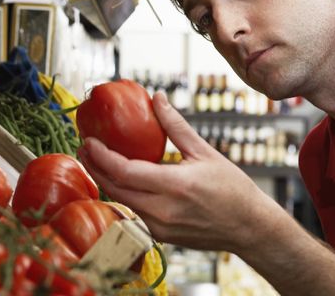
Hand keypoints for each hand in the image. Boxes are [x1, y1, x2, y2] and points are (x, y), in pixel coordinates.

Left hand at [78, 92, 282, 252]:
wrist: (250, 228)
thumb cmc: (232, 189)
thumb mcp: (204, 152)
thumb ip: (175, 125)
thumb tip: (157, 97)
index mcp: (174, 186)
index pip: (124, 171)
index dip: (101, 156)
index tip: (89, 141)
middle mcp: (163, 210)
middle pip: (115, 188)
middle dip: (95, 167)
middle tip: (84, 148)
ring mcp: (160, 227)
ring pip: (121, 202)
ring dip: (105, 181)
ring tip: (95, 161)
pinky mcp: (161, 236)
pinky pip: (133, 212)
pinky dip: (122, 194)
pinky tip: (118, 180)